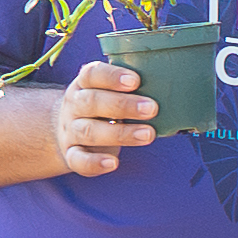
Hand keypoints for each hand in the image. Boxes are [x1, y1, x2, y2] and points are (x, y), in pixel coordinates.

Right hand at [44, 56, 154, 177]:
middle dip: (123, 105)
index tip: (135, 80)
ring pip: (89, 131)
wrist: (67, 128)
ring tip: (147, 134)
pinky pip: (78, 160)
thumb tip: (170, 84)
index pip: (92, 74)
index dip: (112, 76)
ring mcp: (71, 130)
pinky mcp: (72, 153)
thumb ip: (130, 87)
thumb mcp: (108, 90)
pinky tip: (113, 163)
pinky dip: (94, 162)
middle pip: (92, 102)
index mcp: (84, 84)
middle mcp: (74, 105)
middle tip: (152, 108)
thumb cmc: (101, 105)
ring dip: (120, 134)